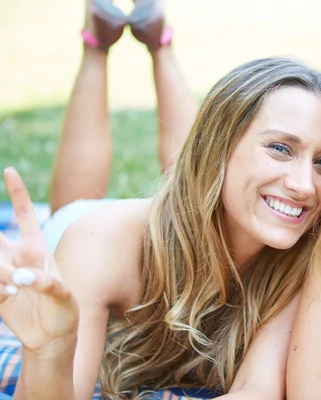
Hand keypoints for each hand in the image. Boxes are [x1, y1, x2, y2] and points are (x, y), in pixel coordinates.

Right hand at [0, 167, 78, 355]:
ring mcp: (3, 272)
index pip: (24, 215)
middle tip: (2, 247)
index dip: (18, 193)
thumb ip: (45, 284)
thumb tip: (20, 279)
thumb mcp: (64, 295)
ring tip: (13, 288)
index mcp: (36, 249)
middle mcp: (16, 256)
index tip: (9, 169)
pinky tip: (8, 295)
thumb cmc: (65, 311)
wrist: (53, 337)